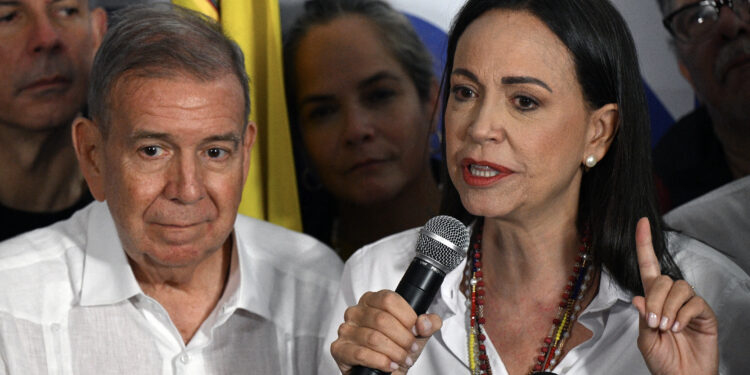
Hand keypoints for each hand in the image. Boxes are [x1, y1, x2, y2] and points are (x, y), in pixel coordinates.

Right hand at [330, 290, 441, 373]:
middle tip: (411, 349)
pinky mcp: (339, 348)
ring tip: (402, 359)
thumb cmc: (396, 347)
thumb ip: (429, 323)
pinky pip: (361, 354)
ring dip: (394, 352)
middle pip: (382, 319)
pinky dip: (380, 361)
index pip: (389, 299)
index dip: (407, 316)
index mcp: (372, 300)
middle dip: (402, 338)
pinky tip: (389, 365)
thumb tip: (425, 322)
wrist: (384, 371)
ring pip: (373, 338)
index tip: (416, 330)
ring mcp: (345, 329)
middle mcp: (356, 311)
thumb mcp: (417, 334)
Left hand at [632, 217, 717, 374]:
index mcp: (652, 300)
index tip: (641, 222)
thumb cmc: (663, 361)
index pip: (648, 267)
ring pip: (678, 287)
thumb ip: (641, 317)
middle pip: (662, 278)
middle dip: (654, 298)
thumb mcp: (645, 339)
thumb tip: (637, 297)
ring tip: (667, 327)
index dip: (644, 244)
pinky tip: (679, 327)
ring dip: (668, 307)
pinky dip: (683, 314)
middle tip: (654, 321)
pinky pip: (694, 302)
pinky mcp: (704, 313)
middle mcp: (670, 298)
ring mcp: (688, 305)